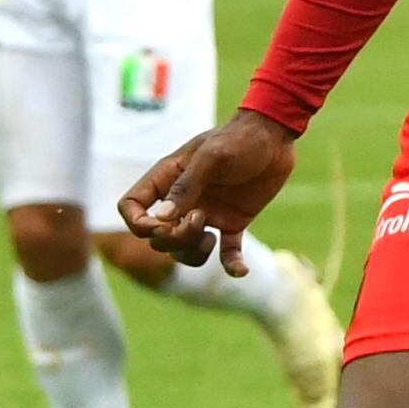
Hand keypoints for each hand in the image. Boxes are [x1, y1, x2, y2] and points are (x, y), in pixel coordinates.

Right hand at [118, 109, 299, 274]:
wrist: (276, 137)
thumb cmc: (240, 138)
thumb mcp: (212, 157)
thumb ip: (186, 186)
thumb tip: (163, 219)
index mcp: (168, 178)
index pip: (132, 206)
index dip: (138, 223)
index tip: (161, 226)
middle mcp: (183, 200)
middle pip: (159, 237)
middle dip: (174, 239)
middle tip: (201, 220)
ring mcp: (207, 214)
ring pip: (185, 250)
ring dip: (194, 254)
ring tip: (213, 238)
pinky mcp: (233, 223)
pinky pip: (226, 253)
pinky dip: (231, 265)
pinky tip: (241, 271)